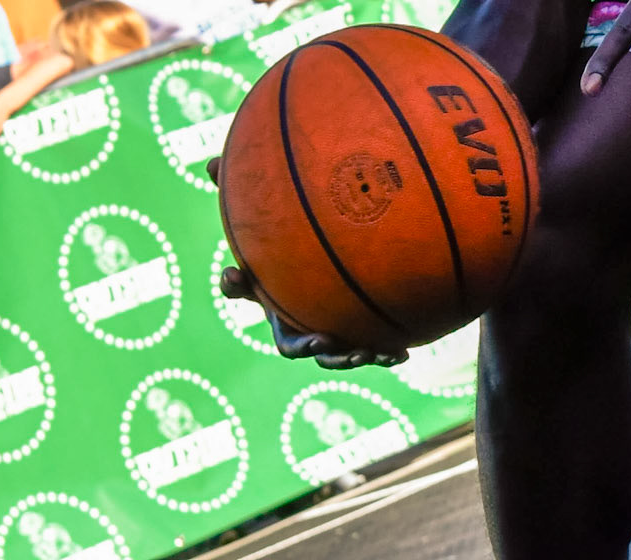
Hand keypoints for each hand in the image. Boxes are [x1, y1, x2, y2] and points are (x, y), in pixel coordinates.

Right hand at [203, 160, 407, 364]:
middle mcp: (298, 314)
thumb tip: (209, 162)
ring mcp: (331, 327)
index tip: (234, 272)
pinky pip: (372, 348)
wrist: (352, 255)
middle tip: (318, 340)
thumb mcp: (279, 208)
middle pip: (292, 342)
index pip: (244, 289)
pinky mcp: (362, 330)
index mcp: (272, 289)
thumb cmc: (305, 234)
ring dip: (344, 357)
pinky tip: (402, 355)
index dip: (235, 282)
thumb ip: (245, 185)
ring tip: (362, 353)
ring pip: (334, 354)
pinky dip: (384, 354)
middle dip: (304, 345)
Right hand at [214, 261, 406, 368]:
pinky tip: (404, 352)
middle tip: (357, 354)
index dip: (306, 347)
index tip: (318, 340)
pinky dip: (388, 351)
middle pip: (329, 357)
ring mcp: (340, 337)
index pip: (294, 348)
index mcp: (290, 332)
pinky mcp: (360, 332)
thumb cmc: (277, 276)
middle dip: (342, 358)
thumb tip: (227, 276)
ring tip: (385, 355)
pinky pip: (375, 345)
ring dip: (370, 357)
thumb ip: (241, 282)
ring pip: (355, 354)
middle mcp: (317, 338)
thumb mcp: (257, 278)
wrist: (306, 273)